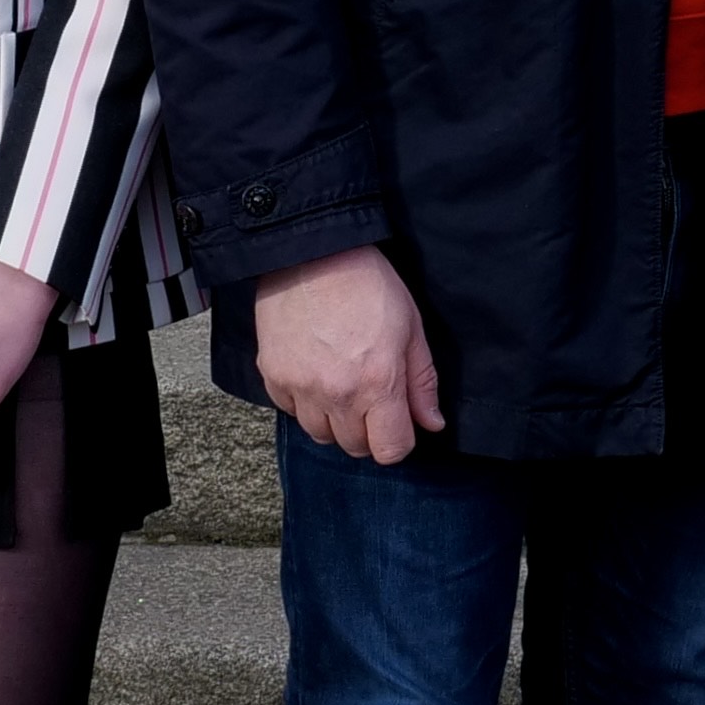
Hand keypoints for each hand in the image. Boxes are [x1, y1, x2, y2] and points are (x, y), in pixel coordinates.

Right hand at [253, 245, 442, 464]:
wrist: (312, 254)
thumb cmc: (368, 285)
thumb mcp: (411, 328)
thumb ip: (421, 383)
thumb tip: (432, 424)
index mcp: (378, 384)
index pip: (390, 450)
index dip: (399, 441)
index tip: (398, 422)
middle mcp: (337, 394)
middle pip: (355, 447)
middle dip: (368, 431)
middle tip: (370, 397)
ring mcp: (300, 387)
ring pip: (320, 434)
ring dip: (334, 420)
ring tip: (341, 384)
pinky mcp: (272, 376)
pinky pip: (290, 411)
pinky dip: (304, 402)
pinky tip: (314, 373)